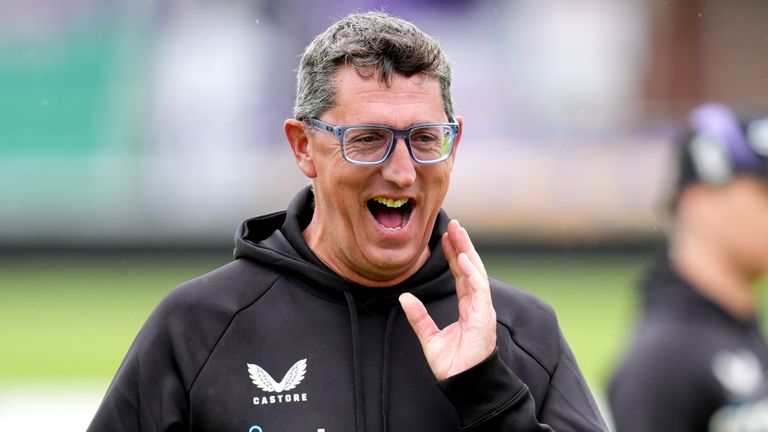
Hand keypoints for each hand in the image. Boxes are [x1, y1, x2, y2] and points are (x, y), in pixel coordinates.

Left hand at [399, 219, 496, 379]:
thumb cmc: (452, 366)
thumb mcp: (429, 338)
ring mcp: (483, 310)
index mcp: (467, 308)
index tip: (444, 237)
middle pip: (471, 269)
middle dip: (463, 246)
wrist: (463, 385)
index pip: (461, 275)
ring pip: (476, 274)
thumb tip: (404, 297)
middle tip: (454, 225)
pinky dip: (472, 274)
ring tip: (459, 233)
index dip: (454, 255)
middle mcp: (477, 306)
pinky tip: (464, 259)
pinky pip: (479, 291)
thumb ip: (419, 317)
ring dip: (468, 252)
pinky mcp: (484, 318)